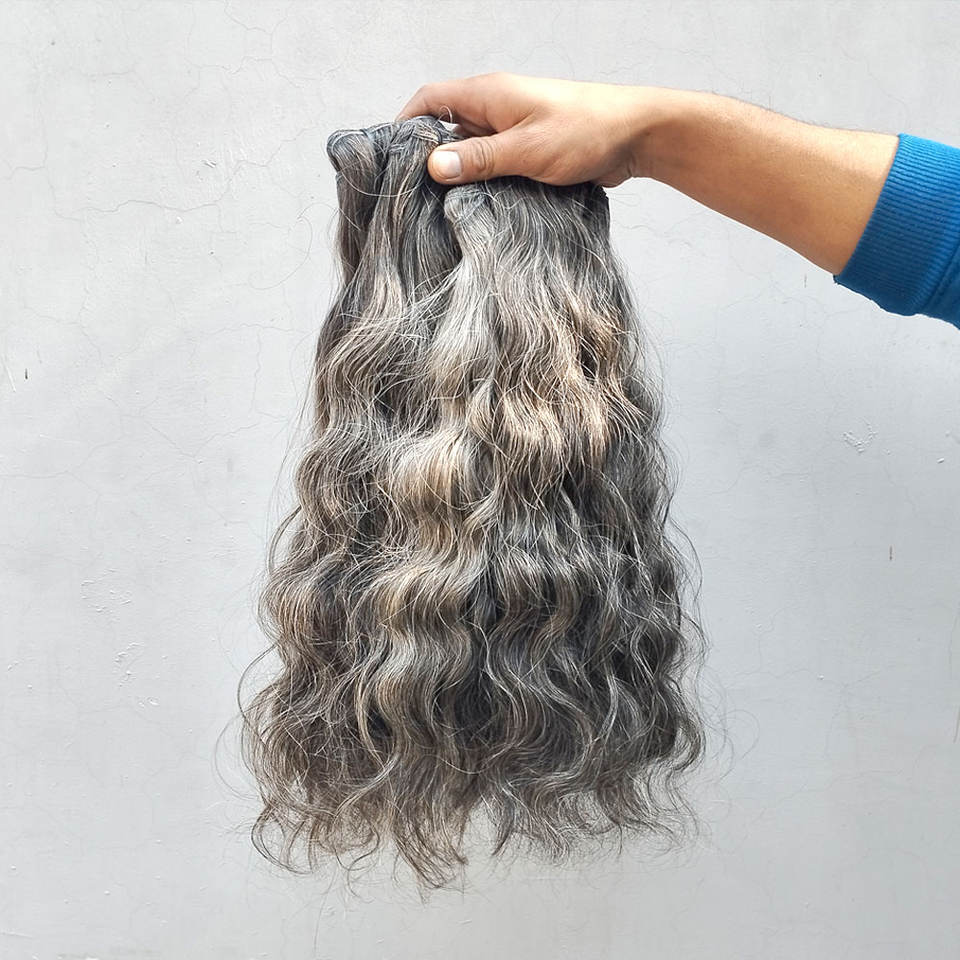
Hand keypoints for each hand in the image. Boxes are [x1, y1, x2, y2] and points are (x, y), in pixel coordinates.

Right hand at [395, 72, 668, 187]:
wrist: (636, 136)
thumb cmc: (586, 131)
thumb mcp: (528, 149)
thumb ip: (481, 159)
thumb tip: (434, 166)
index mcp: (487, 95)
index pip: (429, 101)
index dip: (405, 126)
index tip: (391, 160)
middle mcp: (494, 108)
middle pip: (445, 128)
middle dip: (428, 158)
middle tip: (413, 194)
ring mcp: (511, 129)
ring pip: (469, 150)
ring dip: (459, 175)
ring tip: (441, 207)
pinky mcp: (526, 150)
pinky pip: (493, 164)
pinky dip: (482, 183)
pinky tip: (478, 207)